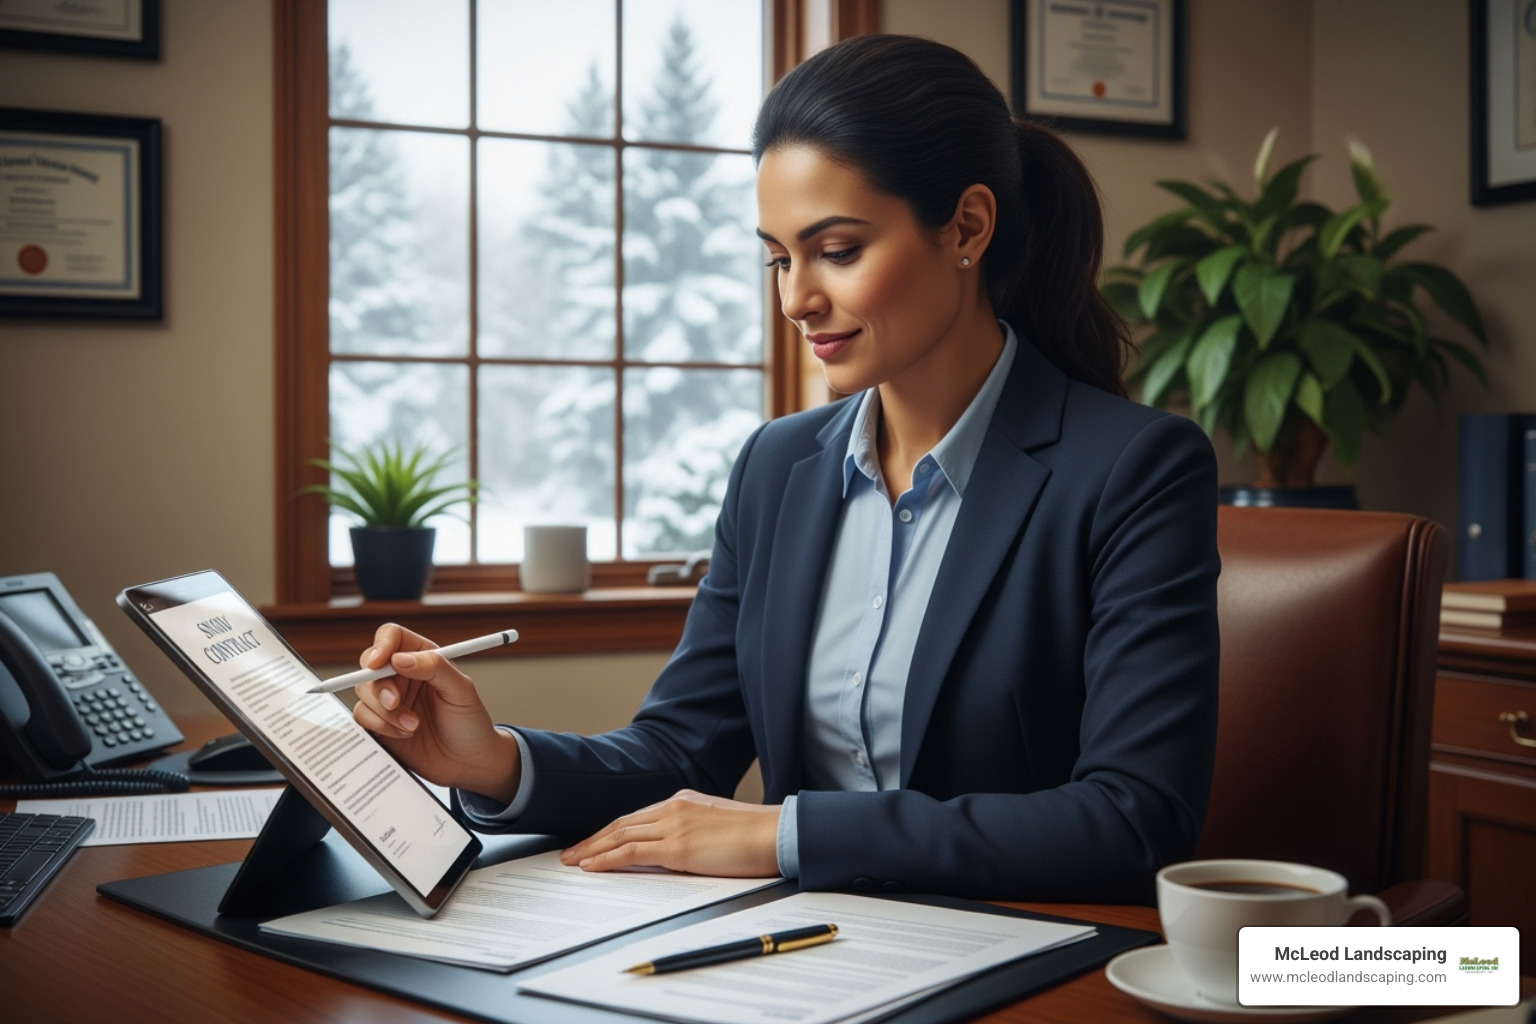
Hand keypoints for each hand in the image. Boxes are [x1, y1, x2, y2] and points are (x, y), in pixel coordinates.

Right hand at [350, 623, 519, 802]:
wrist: (467, 763)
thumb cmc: (470, 724)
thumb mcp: (461, 691)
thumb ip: (434, 668)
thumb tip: (399, 659)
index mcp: (423, 658)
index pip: (392, 637)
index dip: (381, 645)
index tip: (379, 662)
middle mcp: (402, 676)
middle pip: (369, 665)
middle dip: (380, 686)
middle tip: (396, 703)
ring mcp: (388, 700)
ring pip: (363, 692)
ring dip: (385, 711)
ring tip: (413, 725)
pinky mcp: (379, 723)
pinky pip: (362, 717)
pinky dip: (380, 726)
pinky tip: (404, 734)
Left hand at [561, 790, 780, 876]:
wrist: (777, 833)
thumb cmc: (755, 835)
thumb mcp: (717, 825)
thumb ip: (693, 829)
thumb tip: (677, 848)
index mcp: (683, 800)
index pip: (636, 817)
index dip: (611, 830)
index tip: (594, 842)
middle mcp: (674, 807)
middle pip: (621, 823)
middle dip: (592, 839)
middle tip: (570, 853)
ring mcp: (674, 825)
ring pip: (620, 836)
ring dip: (591, 849)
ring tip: (572, 862)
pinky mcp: (678, 846)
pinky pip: (631, 852)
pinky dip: (606, 858)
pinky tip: (592, 866)